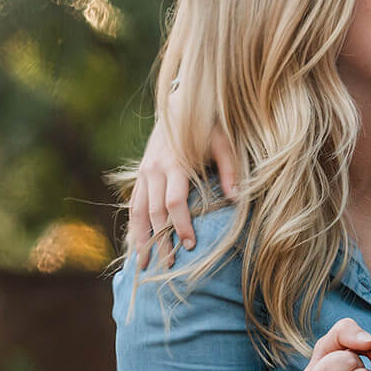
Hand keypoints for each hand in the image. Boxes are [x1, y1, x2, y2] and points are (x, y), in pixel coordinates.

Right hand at [126, 109, 239, 267]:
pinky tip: (136, 245)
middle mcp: (155, 170)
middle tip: (169, 266)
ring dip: (140, 239)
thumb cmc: (207, 126)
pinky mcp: (140, 175)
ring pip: (137, 212)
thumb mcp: (223, 143)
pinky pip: (132, 204)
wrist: (179, 104)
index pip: (174, 202)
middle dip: (161, 240)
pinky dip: (133, 227)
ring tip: (144, 265)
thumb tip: (237, 198)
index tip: (191, 245)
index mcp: (175, 163)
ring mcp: (144, 173)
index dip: (182, 225)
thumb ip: (229, 170)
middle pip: (154, 213)